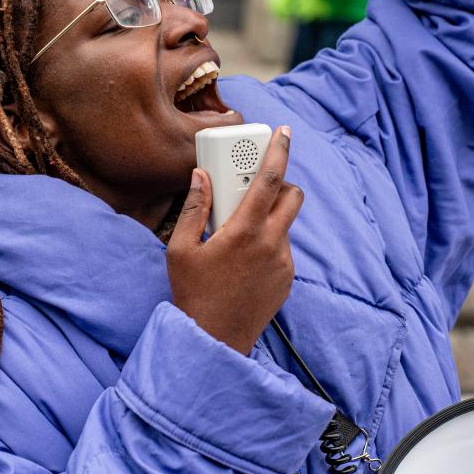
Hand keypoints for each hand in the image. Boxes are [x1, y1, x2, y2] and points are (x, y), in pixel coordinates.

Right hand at [168, 126, 303, 354]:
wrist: (214, 340)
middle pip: (292, 197)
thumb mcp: (181, 249)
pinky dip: (267, 244)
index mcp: (244, 231)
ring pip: (285, 225)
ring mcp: (283, 263)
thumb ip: (195, 208)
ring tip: (237, 237)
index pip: (271, 179)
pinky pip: (282, 250)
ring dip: (268, 219)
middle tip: (257, 188)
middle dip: (281, 184)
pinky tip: (243, 261)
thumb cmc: (193, 294)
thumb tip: (200, 177)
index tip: (285, 132)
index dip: (280, 151)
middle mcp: (271, 244)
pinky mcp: (287, 279)